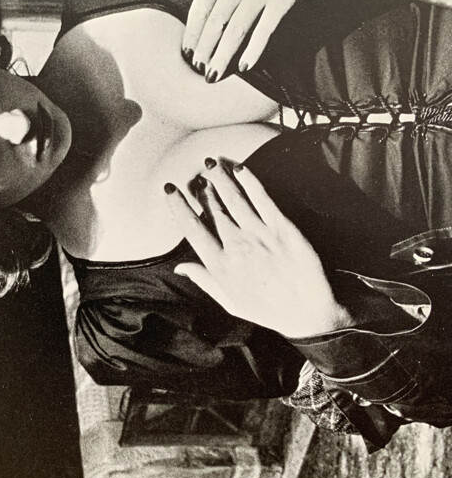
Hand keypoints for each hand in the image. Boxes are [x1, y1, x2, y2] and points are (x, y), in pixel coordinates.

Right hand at [165, 159, 351, 337]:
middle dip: (203, 189)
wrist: (307, 313)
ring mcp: (259, 235)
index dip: (179, 207)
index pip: (192, 228)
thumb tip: (180, 267)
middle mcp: (236, 247)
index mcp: (219, 265)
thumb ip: (204, 280)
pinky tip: (239, 169)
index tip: (170, 191)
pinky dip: (249, 181)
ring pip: (234, 199)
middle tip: (195, 175)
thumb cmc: (266, 310)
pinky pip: (262, 198)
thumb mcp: (228, 301)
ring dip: (220, 179)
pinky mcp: (282, 228)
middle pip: (214, 210)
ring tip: (211, 164)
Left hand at [182, 0, 323, 82]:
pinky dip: (254, 50)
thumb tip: (205, 4)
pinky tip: (245, 66)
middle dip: (203, 51)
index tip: (187, 52)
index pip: (198, 11)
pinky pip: (264, 30)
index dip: (191, 35)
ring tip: (212, 75)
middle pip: (214, 26)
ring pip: (234, 33)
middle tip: (197, 70)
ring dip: (221, 57)